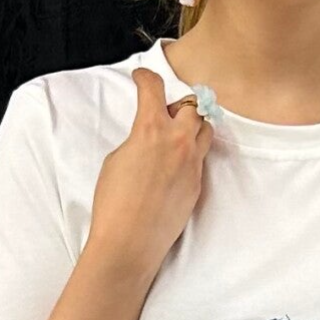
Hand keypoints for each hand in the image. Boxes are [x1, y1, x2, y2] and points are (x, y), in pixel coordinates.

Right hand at [87, 67, 215, 281]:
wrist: (129, 242)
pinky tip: (176, 164)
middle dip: (178, 105)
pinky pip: (201, 158)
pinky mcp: (197, 185)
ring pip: (205, 130)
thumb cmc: (114, 203)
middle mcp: (178, 142)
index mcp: (152, 129)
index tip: (141, 78)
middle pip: (193, 106)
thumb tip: (150, 138)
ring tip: (176, 135)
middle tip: (163, 112)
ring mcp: (192, 164)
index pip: (154, 88)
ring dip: (193, 126)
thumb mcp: (117, 158)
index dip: (146, 77)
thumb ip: (138, 139)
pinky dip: (191, 153)